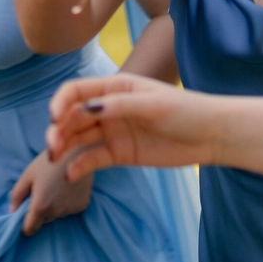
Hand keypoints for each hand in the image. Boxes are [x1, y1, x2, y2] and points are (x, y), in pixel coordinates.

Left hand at [8, 150, 94, 235]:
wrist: (77, 152)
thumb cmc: (48, 161)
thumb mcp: (28, 175)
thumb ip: (17, 195)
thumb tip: (12, 211)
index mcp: (40, 206)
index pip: (29, 229)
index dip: (25, 225)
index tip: (25, 216)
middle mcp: (56, 212)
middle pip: (44, 220)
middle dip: (41, 211)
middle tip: (43, 191)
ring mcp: (71, 210)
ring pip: (57, 214)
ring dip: (54, 206)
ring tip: (56, 187)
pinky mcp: (82, 205)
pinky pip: (70, 209)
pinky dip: (67, 202)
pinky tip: (67, 188)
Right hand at [46, 73, 221, 177]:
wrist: (210, 135)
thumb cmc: (185, 111)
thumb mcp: (153, 104)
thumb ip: (119, 106)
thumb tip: (85, 108)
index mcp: (115, 88)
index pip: (76, 91)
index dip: (60, 102)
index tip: (53, 118)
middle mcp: (109, 108)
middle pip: (72, 116)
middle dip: (58, 128)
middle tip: (52, 145)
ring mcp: (113, 131)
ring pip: (78, 137)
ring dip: (63, 146)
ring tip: (55, 158)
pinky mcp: (120, 153)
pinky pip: (92, 159)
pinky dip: (80, 165)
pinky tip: (71, 174)